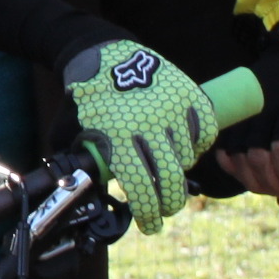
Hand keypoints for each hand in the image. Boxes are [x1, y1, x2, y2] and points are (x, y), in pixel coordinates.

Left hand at [63, 41, 236, 233]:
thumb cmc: (88, 97)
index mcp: (117, 136)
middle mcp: (147, 124)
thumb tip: (79, 188)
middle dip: (170, 203)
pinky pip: (205, 130)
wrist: (105, 52)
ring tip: (170, 169)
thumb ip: (78, 158)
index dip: (148, 214)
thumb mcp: (73, 129)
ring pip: (187, 156)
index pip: (140, 187)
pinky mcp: (188, 93)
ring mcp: (171, 108)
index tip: (151, 226)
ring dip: (181, 169)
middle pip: (171, 179)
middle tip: (166, 209)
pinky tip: (187, 148)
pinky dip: (199, 144)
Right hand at [215, 20, 278, 197]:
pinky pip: (224, 141)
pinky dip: (231, 161)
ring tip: (270, 184)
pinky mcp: (238, 103)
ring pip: (237, 151)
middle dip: (271, 182)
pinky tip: (248, 170)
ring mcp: (250, 103)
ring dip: (251, 176)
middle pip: (257, 156)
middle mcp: (270, 104)